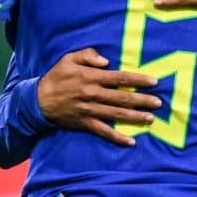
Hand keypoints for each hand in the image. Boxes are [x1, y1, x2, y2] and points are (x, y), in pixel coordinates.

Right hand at [37, 48, 161, 144]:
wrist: (37, 100)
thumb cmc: (56, 77)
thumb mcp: (68, 58)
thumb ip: (88, 55)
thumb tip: (106, 61)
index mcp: (90, 77)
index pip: (119, 78)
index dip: (138, 80)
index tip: (154, 82)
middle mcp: (92, 94)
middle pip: (122, 98)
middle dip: (143, 100)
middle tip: (159, 103)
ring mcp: (89, 111)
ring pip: (117, 115)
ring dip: (135, 117)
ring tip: (151, 118)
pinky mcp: (85, 124)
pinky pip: (103, 132)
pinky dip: (117, 138)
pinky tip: (131, 142)